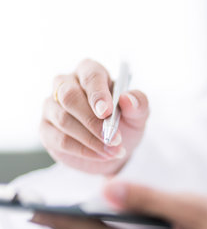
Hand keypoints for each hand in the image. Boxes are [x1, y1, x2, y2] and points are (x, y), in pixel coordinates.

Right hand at [40, 59, 149, 174]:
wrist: (113, 147)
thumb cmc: (125, 122)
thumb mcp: (138, 114)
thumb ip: (138, 104)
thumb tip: (127, 99)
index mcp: (90, 72)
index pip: (90, 76)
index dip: (97, 93)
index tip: (107, 112)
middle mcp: (66, 84)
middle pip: (69, 96)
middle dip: (92, 120)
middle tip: (114, 137)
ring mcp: (51, 106)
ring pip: (63, 119)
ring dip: (91, 139)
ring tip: (114, 150)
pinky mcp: (46, 129)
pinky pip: (60, 140)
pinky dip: (83, 150)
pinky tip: (102, 155)